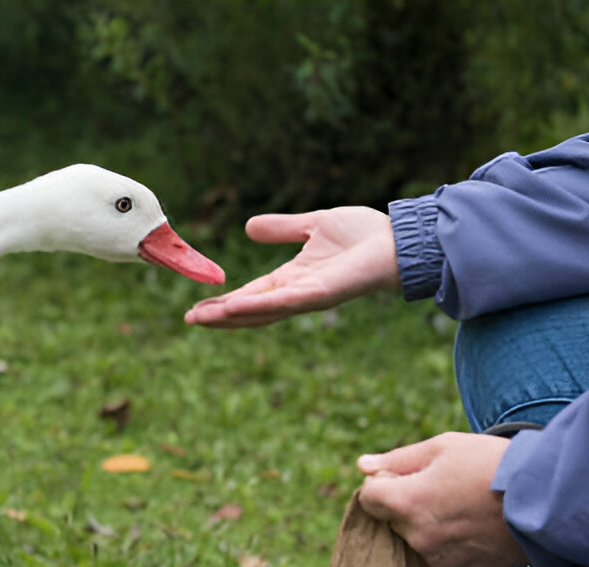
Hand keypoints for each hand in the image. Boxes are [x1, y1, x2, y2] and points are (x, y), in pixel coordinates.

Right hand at [184, 207, 399, 327]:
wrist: (398, 239)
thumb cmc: (365, 235)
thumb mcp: (312, 224)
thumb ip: (282, 228)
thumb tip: (248, 227)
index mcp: (293, 279)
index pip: (251, 295)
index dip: (224, 302)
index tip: (197, 308)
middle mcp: (297, 293)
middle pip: (250, 311)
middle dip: (220, 317)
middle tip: (190, 321)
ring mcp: (308, 297)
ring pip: (261, 312)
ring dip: (230, 316)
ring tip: (201, 318)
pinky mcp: (320, 294)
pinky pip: (282, 302)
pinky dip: (256, 306)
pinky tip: (233, 306)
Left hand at [357, 432, 528, 566]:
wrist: (549, 501)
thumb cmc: (494, 466)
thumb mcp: (444, 447)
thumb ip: (398, 459)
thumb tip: (363, 465)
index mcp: (408, 502)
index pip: (368, 498)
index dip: (383, 483)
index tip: (407, 476)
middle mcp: (418, 536)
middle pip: (393, 519)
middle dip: (407, 504)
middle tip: (445, 488)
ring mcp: (439, 559)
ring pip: (417, 539)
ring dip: (429, 525)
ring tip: (466, 506)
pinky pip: (441, 557)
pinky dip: (450, 543)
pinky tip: (476, 527)